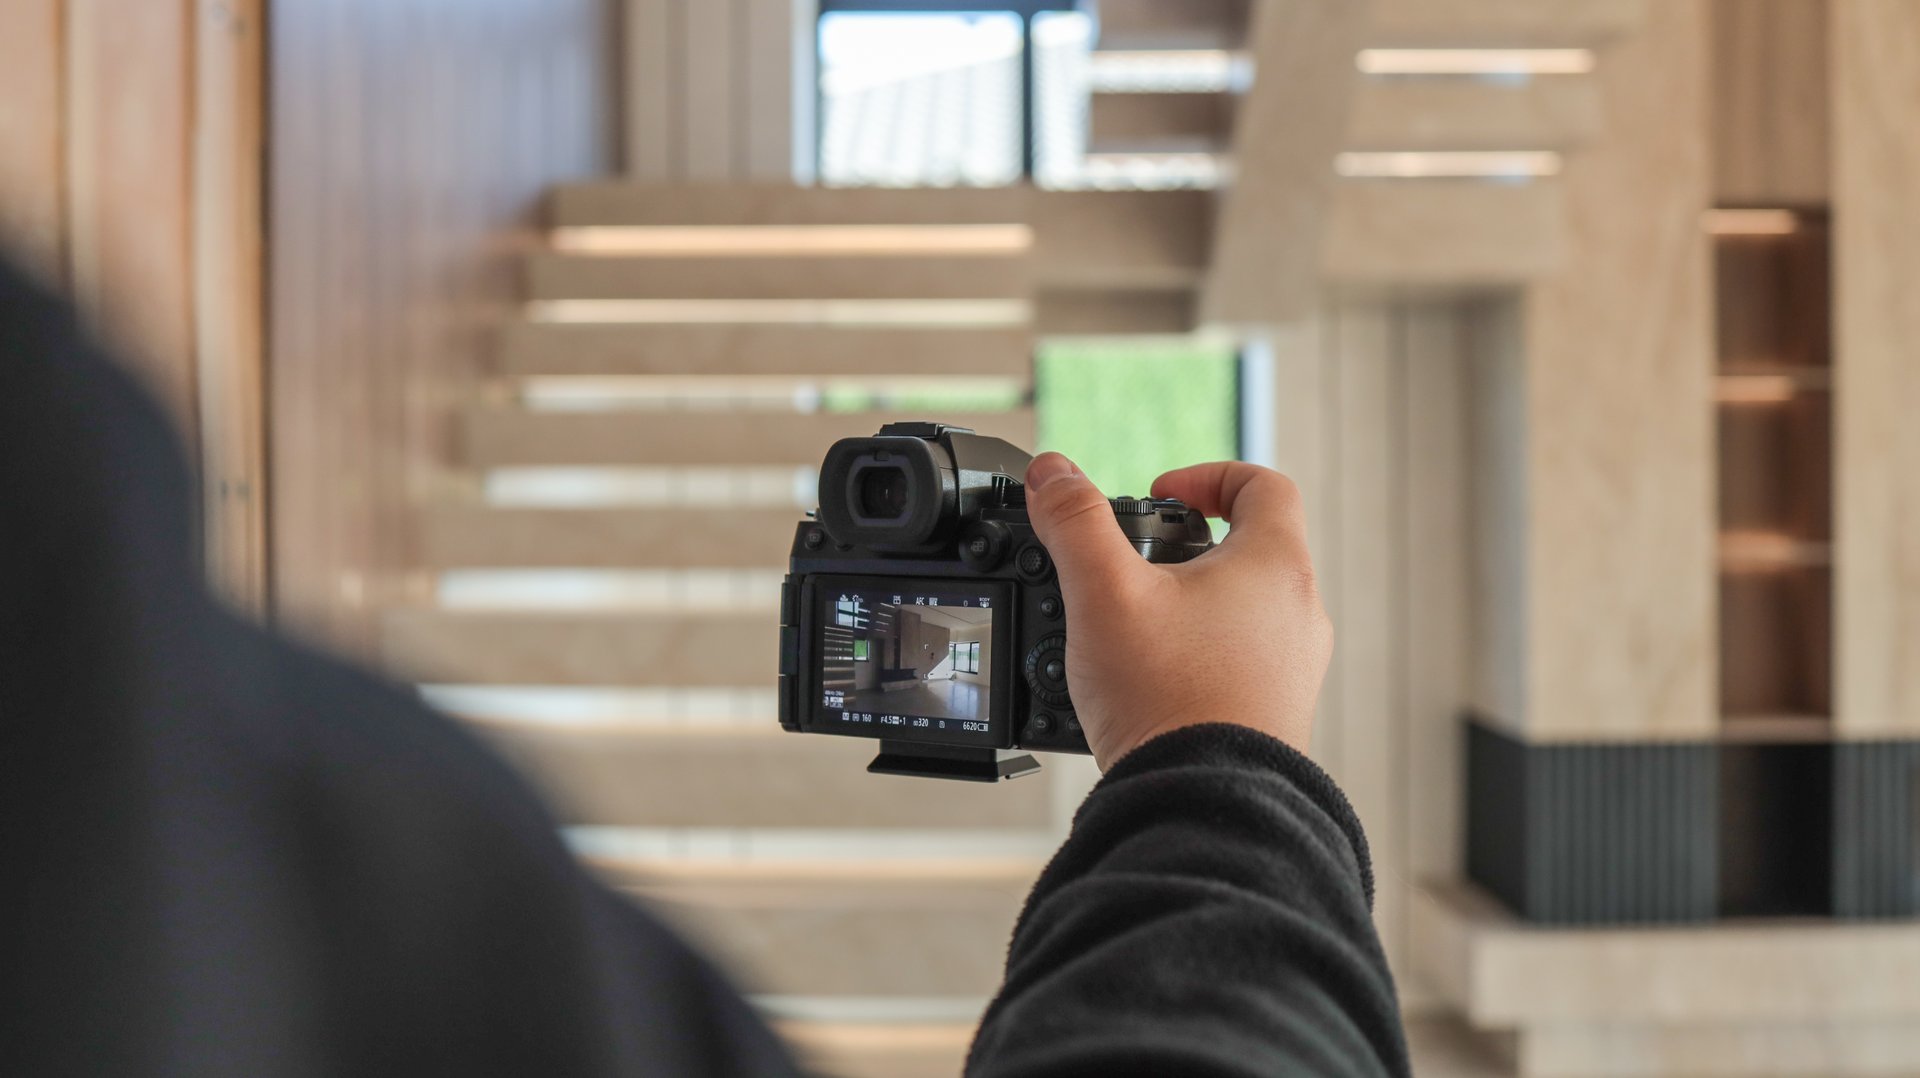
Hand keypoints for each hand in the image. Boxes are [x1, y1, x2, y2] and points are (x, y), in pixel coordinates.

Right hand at [1024, 453, 1331, 768]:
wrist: (1202, 803)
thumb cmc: (1168, 697)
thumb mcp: (1104, 591)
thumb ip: (1074, 521)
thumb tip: (1051, 472)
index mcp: (1276, 565)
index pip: (1262, 485)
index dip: (1208, 475)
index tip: (1161, 494)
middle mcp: (1299, 614)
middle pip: (1251, 549)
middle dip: (1187, 549)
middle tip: (1134, 567)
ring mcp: (1293, 669)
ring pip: (1244, 611)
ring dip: (1191, 607)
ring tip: (1134, 628)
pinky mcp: (1275, 715)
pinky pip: (1240, 665)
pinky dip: (1198, 659)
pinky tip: (1149, 683)